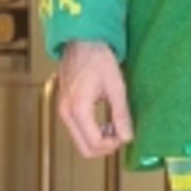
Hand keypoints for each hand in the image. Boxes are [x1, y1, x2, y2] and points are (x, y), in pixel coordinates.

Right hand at [57, 40, 133, 158]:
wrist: (82, 41)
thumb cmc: (98, 58)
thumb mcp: (115, 86)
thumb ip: (121, 114)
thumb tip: (127, 137)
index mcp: (78, 108)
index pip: (95, 143)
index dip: (113, 145)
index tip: (125, 135)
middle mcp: (65, 113)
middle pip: (84, 149)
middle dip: (105, 147)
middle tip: (120, 135)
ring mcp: (62, 111)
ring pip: (80, 142)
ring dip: (98, 140)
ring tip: (114, 126)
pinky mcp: (64, 108)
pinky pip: (76, 131)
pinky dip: (91, 132)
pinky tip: (104, 122)